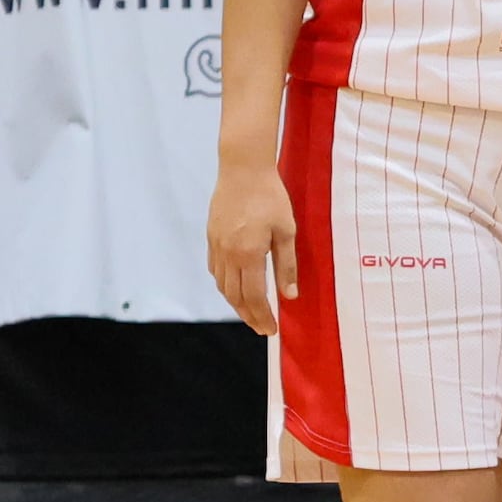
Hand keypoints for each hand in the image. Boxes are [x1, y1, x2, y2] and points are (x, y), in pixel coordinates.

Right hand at [205, 156, 296, 335]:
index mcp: (249, 254)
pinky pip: (216, 270)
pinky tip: (236, 289)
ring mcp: (216, 246)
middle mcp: (228, 254)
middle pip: (234, 296)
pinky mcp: (211, 237)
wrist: (242, 171)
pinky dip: (225, 285)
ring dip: (236, 303)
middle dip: (249, 316)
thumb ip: (287, 266)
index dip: (262, 316)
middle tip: (263, 329)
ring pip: (222, 285)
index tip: (271, 330)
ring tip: (251, 313)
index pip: (253, 296)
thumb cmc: (271, 198)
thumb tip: (289, 296)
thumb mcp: (287, 232)